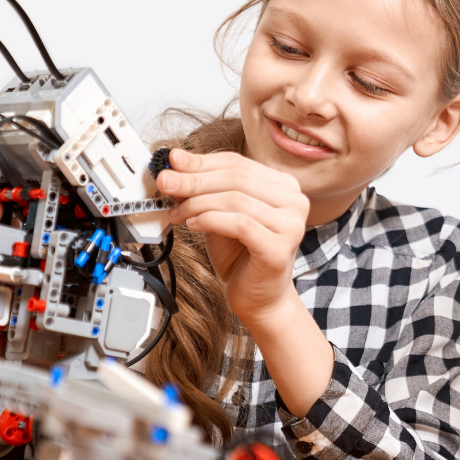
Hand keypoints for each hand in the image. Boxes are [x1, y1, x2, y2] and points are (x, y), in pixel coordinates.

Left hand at [161, 149, 310, 322]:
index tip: (171, 161)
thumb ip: (203, 190)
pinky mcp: (279, 248)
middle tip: (165, 182)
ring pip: (236, 199)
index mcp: (283, 186)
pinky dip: (210, 220)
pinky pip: (239, 224)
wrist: (258, 298)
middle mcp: (294, 201)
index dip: (201, 162)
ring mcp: (291, 225)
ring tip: (177, 213)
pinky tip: (192, 225)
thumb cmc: (242, 256)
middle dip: (194, 179)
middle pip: (236, 178)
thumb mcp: (218, 214)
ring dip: (198, 203)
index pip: (237, 163)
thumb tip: (175, 166)